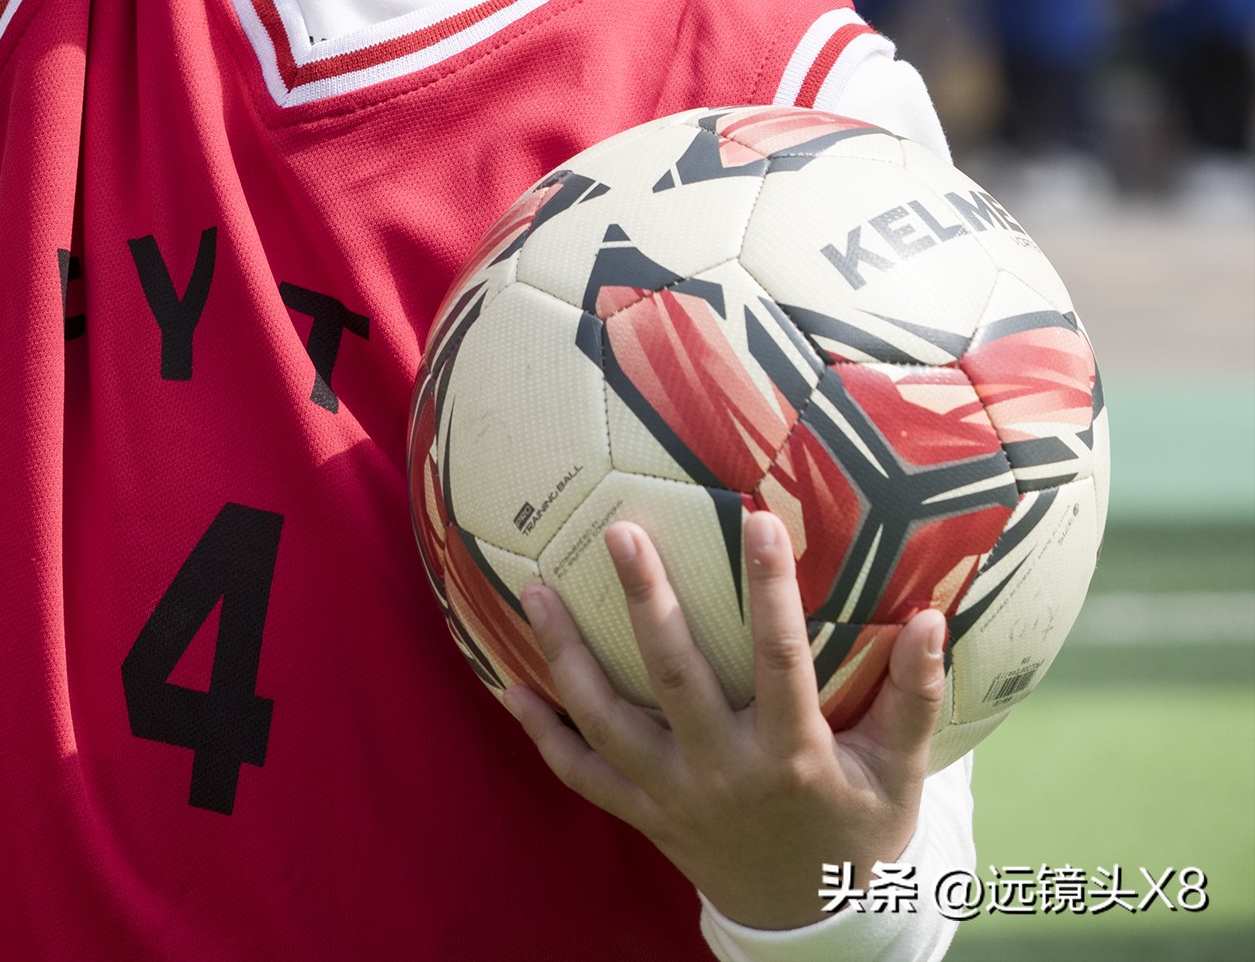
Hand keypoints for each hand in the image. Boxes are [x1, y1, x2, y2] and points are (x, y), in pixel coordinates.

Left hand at [502, 514, 944, 932]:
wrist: (812, 921)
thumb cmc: (857, 829)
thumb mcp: (898, 774)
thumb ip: (915, 697)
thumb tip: (934, 618)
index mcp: (791, 757)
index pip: (781, 662)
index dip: (771, 593)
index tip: (759, 520)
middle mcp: (724, 773)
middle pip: (676, 680)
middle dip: (646, 605)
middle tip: (619, 532)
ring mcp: (675, 795)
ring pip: (609, 722)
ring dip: (567, 657)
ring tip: (535, 590)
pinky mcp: (645, 814)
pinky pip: (582, 774)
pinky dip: (542, 733)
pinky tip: (506, 685)